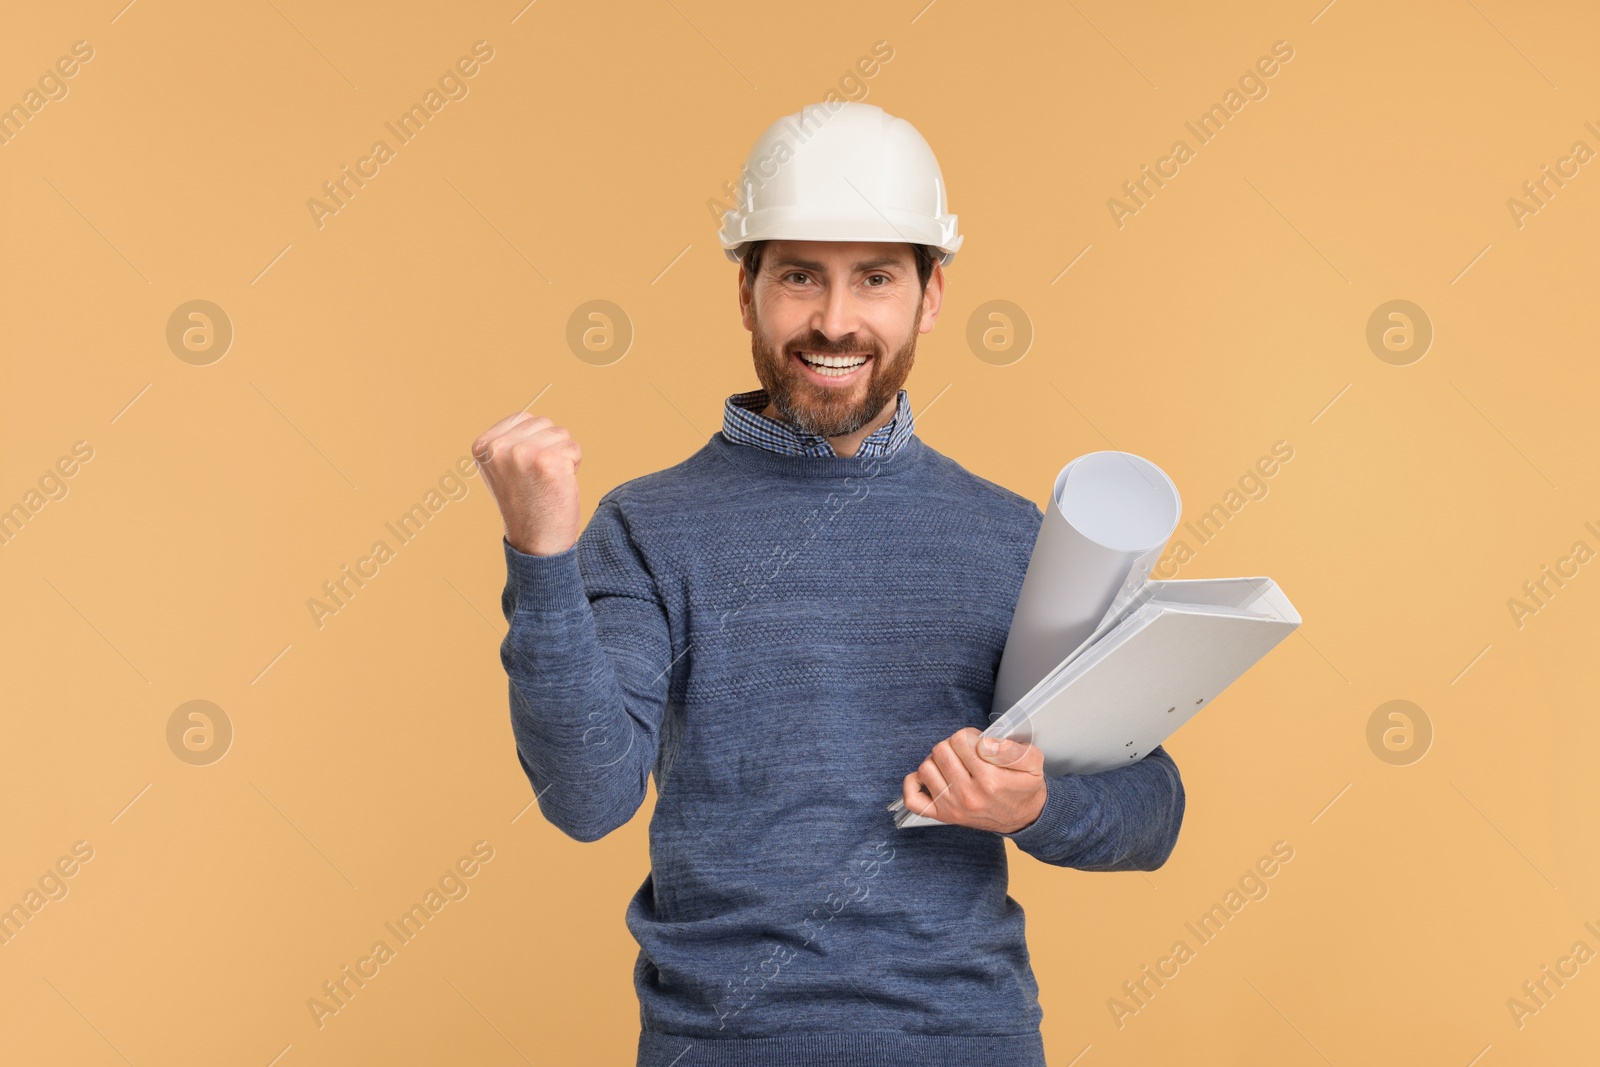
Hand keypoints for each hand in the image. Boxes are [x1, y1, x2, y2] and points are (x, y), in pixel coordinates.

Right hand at [470, 412, 581, 556]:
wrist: (537, 542)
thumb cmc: (526, 503)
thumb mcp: (503, 468)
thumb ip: (511, 441)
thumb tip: (533, 419)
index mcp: (483, 446)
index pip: (523, 418)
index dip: (534, 442)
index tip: (525, 471)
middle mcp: (499, 448)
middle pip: (544, 423)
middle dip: (549, 447)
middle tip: (539, 479)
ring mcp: (523, 454)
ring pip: (561, 433)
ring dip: (562, 456)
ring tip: (548, 481)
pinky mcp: (549, 462)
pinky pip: (574, 449)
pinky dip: (574, 465)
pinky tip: (559, 485)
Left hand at [901, 727, 1046, 833]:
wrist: (1024, 818)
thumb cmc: (1025, 789)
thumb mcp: (1033, 763)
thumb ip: (1012, 750)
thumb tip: (985, 743)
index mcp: (990, 780)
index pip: (962, 740)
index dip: (970, 735)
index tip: (979, 743)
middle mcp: (968, 795)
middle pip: (941, 750)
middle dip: (954, 745)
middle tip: (967, 753)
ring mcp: (953, 807)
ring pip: (926, 767)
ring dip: (937, 761)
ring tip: (953, 763)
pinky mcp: (943, 815)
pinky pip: (913, 799)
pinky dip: (914, 784)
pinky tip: (931, 776)